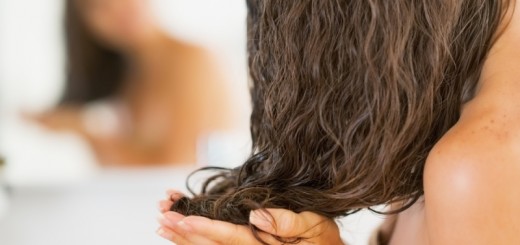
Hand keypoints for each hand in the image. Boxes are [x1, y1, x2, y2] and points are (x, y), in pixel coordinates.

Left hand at [157, 190, 343, 244]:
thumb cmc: (322, 239)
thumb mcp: (315, 226)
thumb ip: (288, 223)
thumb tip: (257, 215)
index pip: (232, 239)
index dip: (206, 229)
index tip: (182, 220)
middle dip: (185, 234)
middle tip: (162, 219)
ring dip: (185, 240)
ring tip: (163, 227)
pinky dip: (197, 244)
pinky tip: (182, 238)